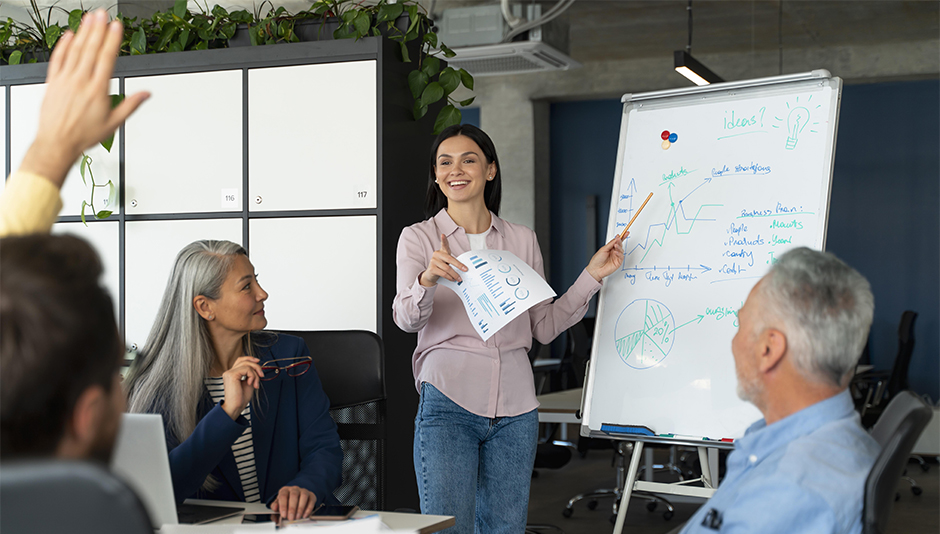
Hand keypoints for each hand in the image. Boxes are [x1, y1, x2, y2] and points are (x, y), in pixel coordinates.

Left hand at [19, 9, 149, 187]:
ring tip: (89, 18)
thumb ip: (130, 105)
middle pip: (90, 49)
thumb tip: (146, 94)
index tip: (116, 26)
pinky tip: (67, 36)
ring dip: (82, 32)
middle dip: (97, 29)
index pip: (106, 58)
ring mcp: (65, 80)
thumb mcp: (113, 123)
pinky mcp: (52, 82)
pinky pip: (57, 59)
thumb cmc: (83, 135)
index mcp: (97, 90)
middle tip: (102, 14)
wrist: (57, 143)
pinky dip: (62, 46)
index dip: (112, 40)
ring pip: (75, 51)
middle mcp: (80, 81)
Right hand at [221, 356, 262, 419]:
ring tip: (256, 384)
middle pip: (244, 361)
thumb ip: (251, 374)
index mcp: (232, 374)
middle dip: (256, 366)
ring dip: (255, 374)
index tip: (258, 361)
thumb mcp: (248, 383)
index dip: (249, 358)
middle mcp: (229, 372)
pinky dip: (253, 376)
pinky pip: (247, 369)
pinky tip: (251, 383)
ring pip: (247, 365)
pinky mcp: (232, 375)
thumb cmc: (241, 398)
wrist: (236, 407)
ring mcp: (229, 373)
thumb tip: (258, 366)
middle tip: (262, 376)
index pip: (240, 360)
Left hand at [269, 486, 316, 520]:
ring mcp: (304, 491)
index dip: (283, 505)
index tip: (283, 515)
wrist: (297, 497)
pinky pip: (311, 500)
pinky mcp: (311, 495)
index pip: (283, 495)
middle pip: (294, 495)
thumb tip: (275, 508)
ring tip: (297, 517)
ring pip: (303, 496)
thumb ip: (275, 506)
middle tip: (290, 518)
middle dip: (292, 508)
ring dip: (300, 508)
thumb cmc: (286, 501)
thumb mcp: (279, 503)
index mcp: (285, 490)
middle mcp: (294, 489)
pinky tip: (305, 515)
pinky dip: (308, 508)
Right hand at [418, 233, 467, 286]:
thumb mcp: (447, 262)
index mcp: (442, 251)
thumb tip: (463, 268)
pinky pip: (444, 273)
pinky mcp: (432, 268)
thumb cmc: (441, 267)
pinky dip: (450, 277)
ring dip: (455, 275)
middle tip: (465, 270)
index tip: (443, 235)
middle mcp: (436, 254)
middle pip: (450, 259)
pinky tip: (452, 279)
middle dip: (459, 265)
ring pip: (447, 268)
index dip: (444, 240)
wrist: (431, 275)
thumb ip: (453, 262)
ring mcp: (433, 261)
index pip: (444, 244)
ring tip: (459, 279)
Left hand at [586, 235, 625, 280]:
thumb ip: (611, 244)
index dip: (622, 237)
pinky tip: (615, 252)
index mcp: (610, 248)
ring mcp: (616, 257)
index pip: (617, 241)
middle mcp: (613, 252)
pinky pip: (621, 256)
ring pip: (621, 250)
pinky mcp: (618, 262)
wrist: (595, 269)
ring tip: (616, 245)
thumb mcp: (603, 249)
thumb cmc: (597, 260)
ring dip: (619, 247)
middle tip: (619, 238)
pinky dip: (619, 253)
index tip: (626, 232)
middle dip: (620, 241)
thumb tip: (616, 238)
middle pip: (620, 245)